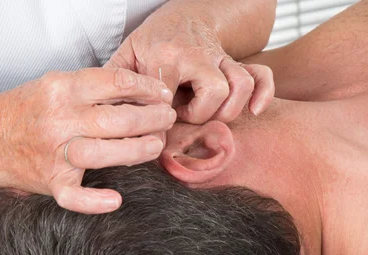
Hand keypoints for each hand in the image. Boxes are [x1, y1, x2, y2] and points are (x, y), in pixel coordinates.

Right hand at [0, 68, 175, 213]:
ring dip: (137, 150)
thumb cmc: (27, 110)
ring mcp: (53, 153)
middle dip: (151, 118)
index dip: (146, 87)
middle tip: (167, 118)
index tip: (162, 93)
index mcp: (61, 89)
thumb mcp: (56, 85)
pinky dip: (94, 202)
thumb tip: (140, 93)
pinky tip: (116, 200)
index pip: (115, 82)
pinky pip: (73, 197)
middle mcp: (58, 120)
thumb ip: (93, 88)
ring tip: (156, 144)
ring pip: (103, 153)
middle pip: (116, 118)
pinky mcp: (50, 181)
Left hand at [106, 2, 274, 123]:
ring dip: (228, 109)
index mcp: (165, 56)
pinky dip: (263, 95)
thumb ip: (115, 84)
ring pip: (240, 86)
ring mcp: (220, 59)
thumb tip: (104, 118)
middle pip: (214, 93)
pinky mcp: (236, 62)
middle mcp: (197, 56)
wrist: (182, 17)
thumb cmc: (151, 42)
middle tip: (184, 114)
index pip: (169, 96)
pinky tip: (254, 111)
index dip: (163, 119)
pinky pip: (261, 76)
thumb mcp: (126, 57)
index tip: (157, 124)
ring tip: (208, 113)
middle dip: (201, 115)